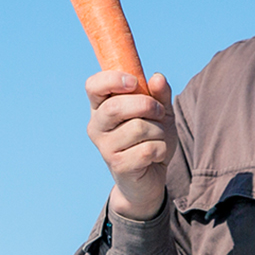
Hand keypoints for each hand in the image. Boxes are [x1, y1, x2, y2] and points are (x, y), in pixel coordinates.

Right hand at [86, 70, 175, 219]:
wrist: (150, 177)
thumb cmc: (150, 138)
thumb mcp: (159, 111)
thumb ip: (159, 94)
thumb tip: (157, 78)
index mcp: (101, 107)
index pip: (93, 86)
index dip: (112, 79)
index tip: (133, 82)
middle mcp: (97, 127)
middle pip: (115, 107)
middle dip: (146, 105)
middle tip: (159, 112)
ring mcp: (105, 147)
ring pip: (137, 128)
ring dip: (159, 131)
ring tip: (158, 138)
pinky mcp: (118, 165)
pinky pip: (147, 149)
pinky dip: (161, 149)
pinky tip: (156, 155)